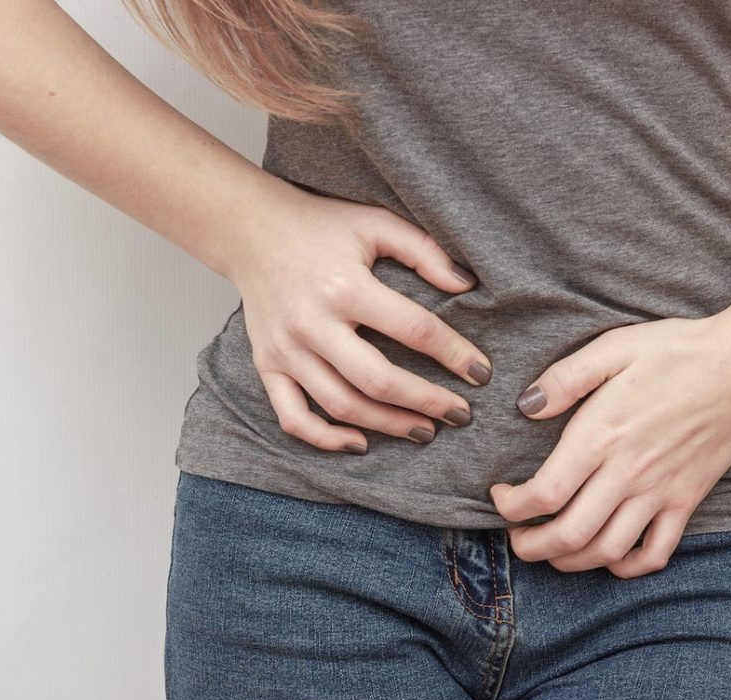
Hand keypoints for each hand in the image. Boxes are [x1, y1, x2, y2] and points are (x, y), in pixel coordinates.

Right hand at [222, 181, 492, 453]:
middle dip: (426, 402)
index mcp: (344, 286)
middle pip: (378, 380)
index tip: (480, 372)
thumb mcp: (376, 224)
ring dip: (388, 425)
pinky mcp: (267, 364)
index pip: (413, 329)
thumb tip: (467, 284)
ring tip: (424, 430)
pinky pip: (292, 417)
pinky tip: (360, 443)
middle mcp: (312, 322)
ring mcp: (285, 349)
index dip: (454, 354)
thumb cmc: (319, 226)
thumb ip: (424, 251)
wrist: (250, 229)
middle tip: (460, 414)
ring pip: (341, 405)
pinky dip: (325, 439)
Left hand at [489, 313, 730, 578]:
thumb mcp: (613, 347)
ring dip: (570, 561)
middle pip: (569, 534)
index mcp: (602, 435)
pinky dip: (628, 567)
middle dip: (531, 546)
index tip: (501, 495)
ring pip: (607, 551)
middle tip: (515, 538)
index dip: (511, 506)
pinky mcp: (687, 500)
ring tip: (551, 550)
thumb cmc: (677, 351)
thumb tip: (526, 406)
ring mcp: (660, 492)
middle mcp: (628, 472)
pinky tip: (609, 557)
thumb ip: (565, 379)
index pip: (545, 493)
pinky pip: (656, 552)